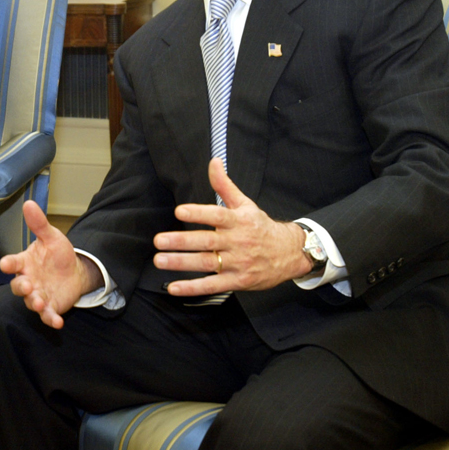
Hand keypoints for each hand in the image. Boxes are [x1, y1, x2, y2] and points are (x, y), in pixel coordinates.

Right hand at [0, 201, 102, 328]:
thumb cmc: (57, 254)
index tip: (5, 265)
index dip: (8, 264)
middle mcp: (28, 280)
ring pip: (31, 302)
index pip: (12, 263)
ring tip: (40, 302)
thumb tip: (28, 203)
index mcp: (25, 263)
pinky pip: (47, 316)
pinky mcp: (50, 307)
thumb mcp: (51, 236)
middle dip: (21, 287)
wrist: (74, 271)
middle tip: (28, 285)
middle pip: (18, 286)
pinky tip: (58, 322)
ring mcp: (38, 295)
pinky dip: (51, 320)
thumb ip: (39, 224)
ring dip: (35, 303)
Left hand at [153, 158, 310, 297]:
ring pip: (206, 263)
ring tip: (160, 260)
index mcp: (238, 221)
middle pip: (207, 241)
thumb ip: (224, 185)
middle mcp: (237, 242)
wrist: (289, 253)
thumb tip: (213, 161)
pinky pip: (213, 285)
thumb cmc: (261, 227)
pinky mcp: (238, 281)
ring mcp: (238, 263)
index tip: (179, 211)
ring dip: (181, 263)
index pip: (216, 215)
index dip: (198, 213)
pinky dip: (193, 288)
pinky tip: (174, 287)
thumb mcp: (245, 204)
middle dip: (181, 241)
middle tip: (159, 240)